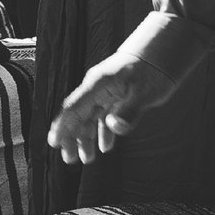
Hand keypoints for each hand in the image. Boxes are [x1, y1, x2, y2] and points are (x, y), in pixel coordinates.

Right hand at [47, 51, 176, 165]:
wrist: (161, 54)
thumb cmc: (152, 71)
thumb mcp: (145, 92)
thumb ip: (129, 110)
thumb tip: (114, 127)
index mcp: (97, 85)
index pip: (74, 108)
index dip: (63, 126)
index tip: (53, 142)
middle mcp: (96, 89)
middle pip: (78, 116)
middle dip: (72, 137)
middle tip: (69, 159)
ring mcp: (104, 93)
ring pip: (89, 118)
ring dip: (86, 138)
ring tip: (86, 159)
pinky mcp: (114, 98)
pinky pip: (103, 117)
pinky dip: (103, 132)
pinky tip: (105, 147)